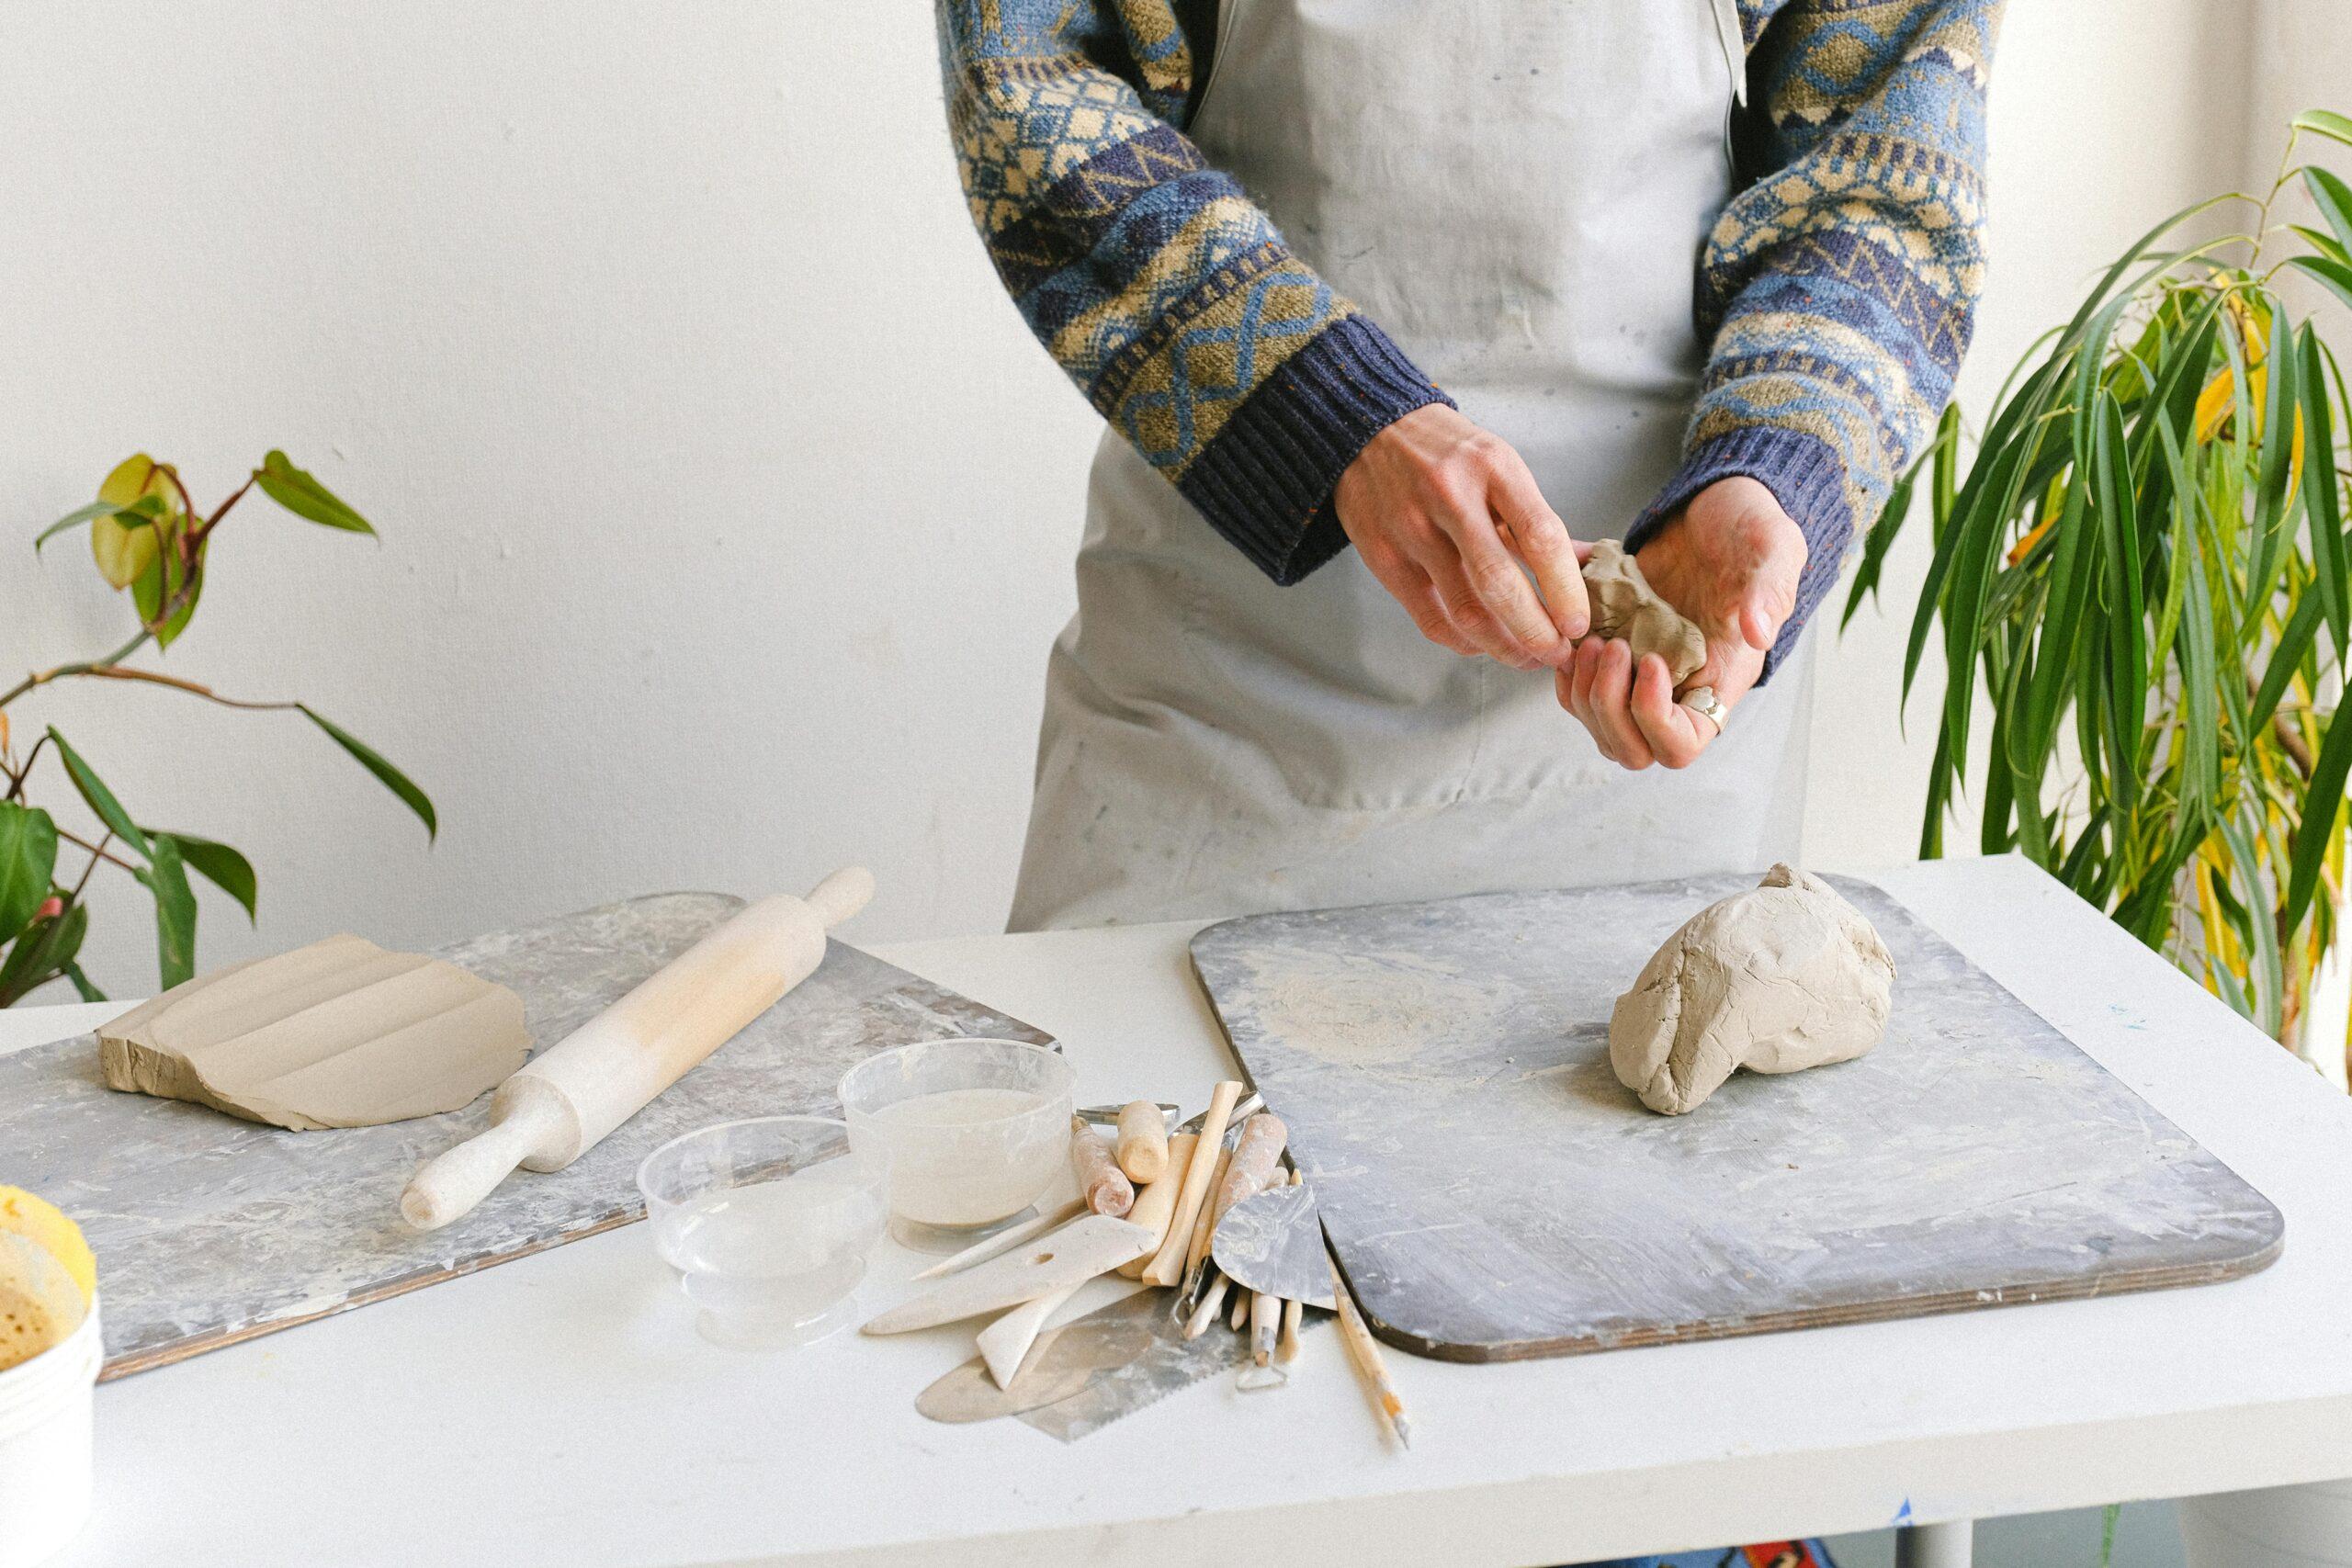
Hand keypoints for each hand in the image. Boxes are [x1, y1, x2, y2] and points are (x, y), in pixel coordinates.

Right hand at [1333, 406, 1588, 670]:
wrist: (1371, 433)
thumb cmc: (1449, 454)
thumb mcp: (1499, 466)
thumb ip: (1536, 520)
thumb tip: (1588, 566)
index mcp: (1492, 466)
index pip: (1540, 536)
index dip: (1565, 589)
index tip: (1579, 623)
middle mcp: (1450, 496)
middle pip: (1499, 584)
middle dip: (1536, 632)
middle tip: (1558, 652)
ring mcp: (1411, 529)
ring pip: (1465, 610)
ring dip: (1504, 646)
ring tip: (1528, 657)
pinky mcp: (1384, 557)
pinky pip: (1431, 618)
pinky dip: (1464, 642)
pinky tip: (1484, 644)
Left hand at [1557, 476, 1806, 768]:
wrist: (1711, 509)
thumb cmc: (1749, 530)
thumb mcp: (1772, 547)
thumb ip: (1770, 589)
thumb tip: (1758, 633)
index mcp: (1718, 678)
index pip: (1682, 744)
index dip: (1654, 719)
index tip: (1648, 660)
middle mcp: (1676, 688)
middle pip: (1630, 747)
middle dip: (1607, 706)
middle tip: (1608, 646)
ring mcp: (1638, 675)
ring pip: (1596, 723)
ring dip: (1580, 689)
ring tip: (1587, 636)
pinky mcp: (1609, 651)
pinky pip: (1573, 687)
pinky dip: (1562, 666)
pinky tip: (1569, 624)